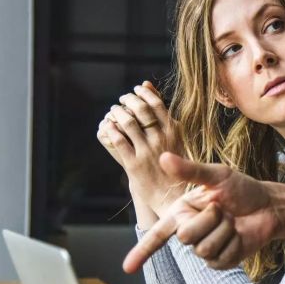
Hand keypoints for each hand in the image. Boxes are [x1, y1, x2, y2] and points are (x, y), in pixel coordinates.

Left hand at [96, 81, 183, 217]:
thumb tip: (149, 87)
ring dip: (117, 113)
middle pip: (141, 110)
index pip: (157, 104)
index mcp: (174, 132)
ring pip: (128, 123)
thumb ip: (164, 115)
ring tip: (114, 110)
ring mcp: (147, 152)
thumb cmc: (176, 165)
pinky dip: (110, 130)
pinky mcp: (134, 165)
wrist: (172, 196)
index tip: (136, 89)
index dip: (144, 94)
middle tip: (123, 99)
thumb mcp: (177, 138)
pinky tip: (107, 126)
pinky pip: (118, 141)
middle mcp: (161, 140)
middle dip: (129, 100)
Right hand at [122, 152, 281, 272]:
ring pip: (204, 248)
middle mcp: (190, 231)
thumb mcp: (217, 175)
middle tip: (222, 209)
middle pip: (185, 236)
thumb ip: (190, 170)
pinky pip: (221, 258)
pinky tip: (239, 235)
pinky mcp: (221, 261)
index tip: (127, 268)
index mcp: (182, 212)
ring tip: (232, 220)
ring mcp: (205, 249)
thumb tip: (163, 157)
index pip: (157, 234)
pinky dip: (234, 243)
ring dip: (224, 230)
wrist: (268, 206)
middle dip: (209, 219)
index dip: (141, 251)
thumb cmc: (242, 189)